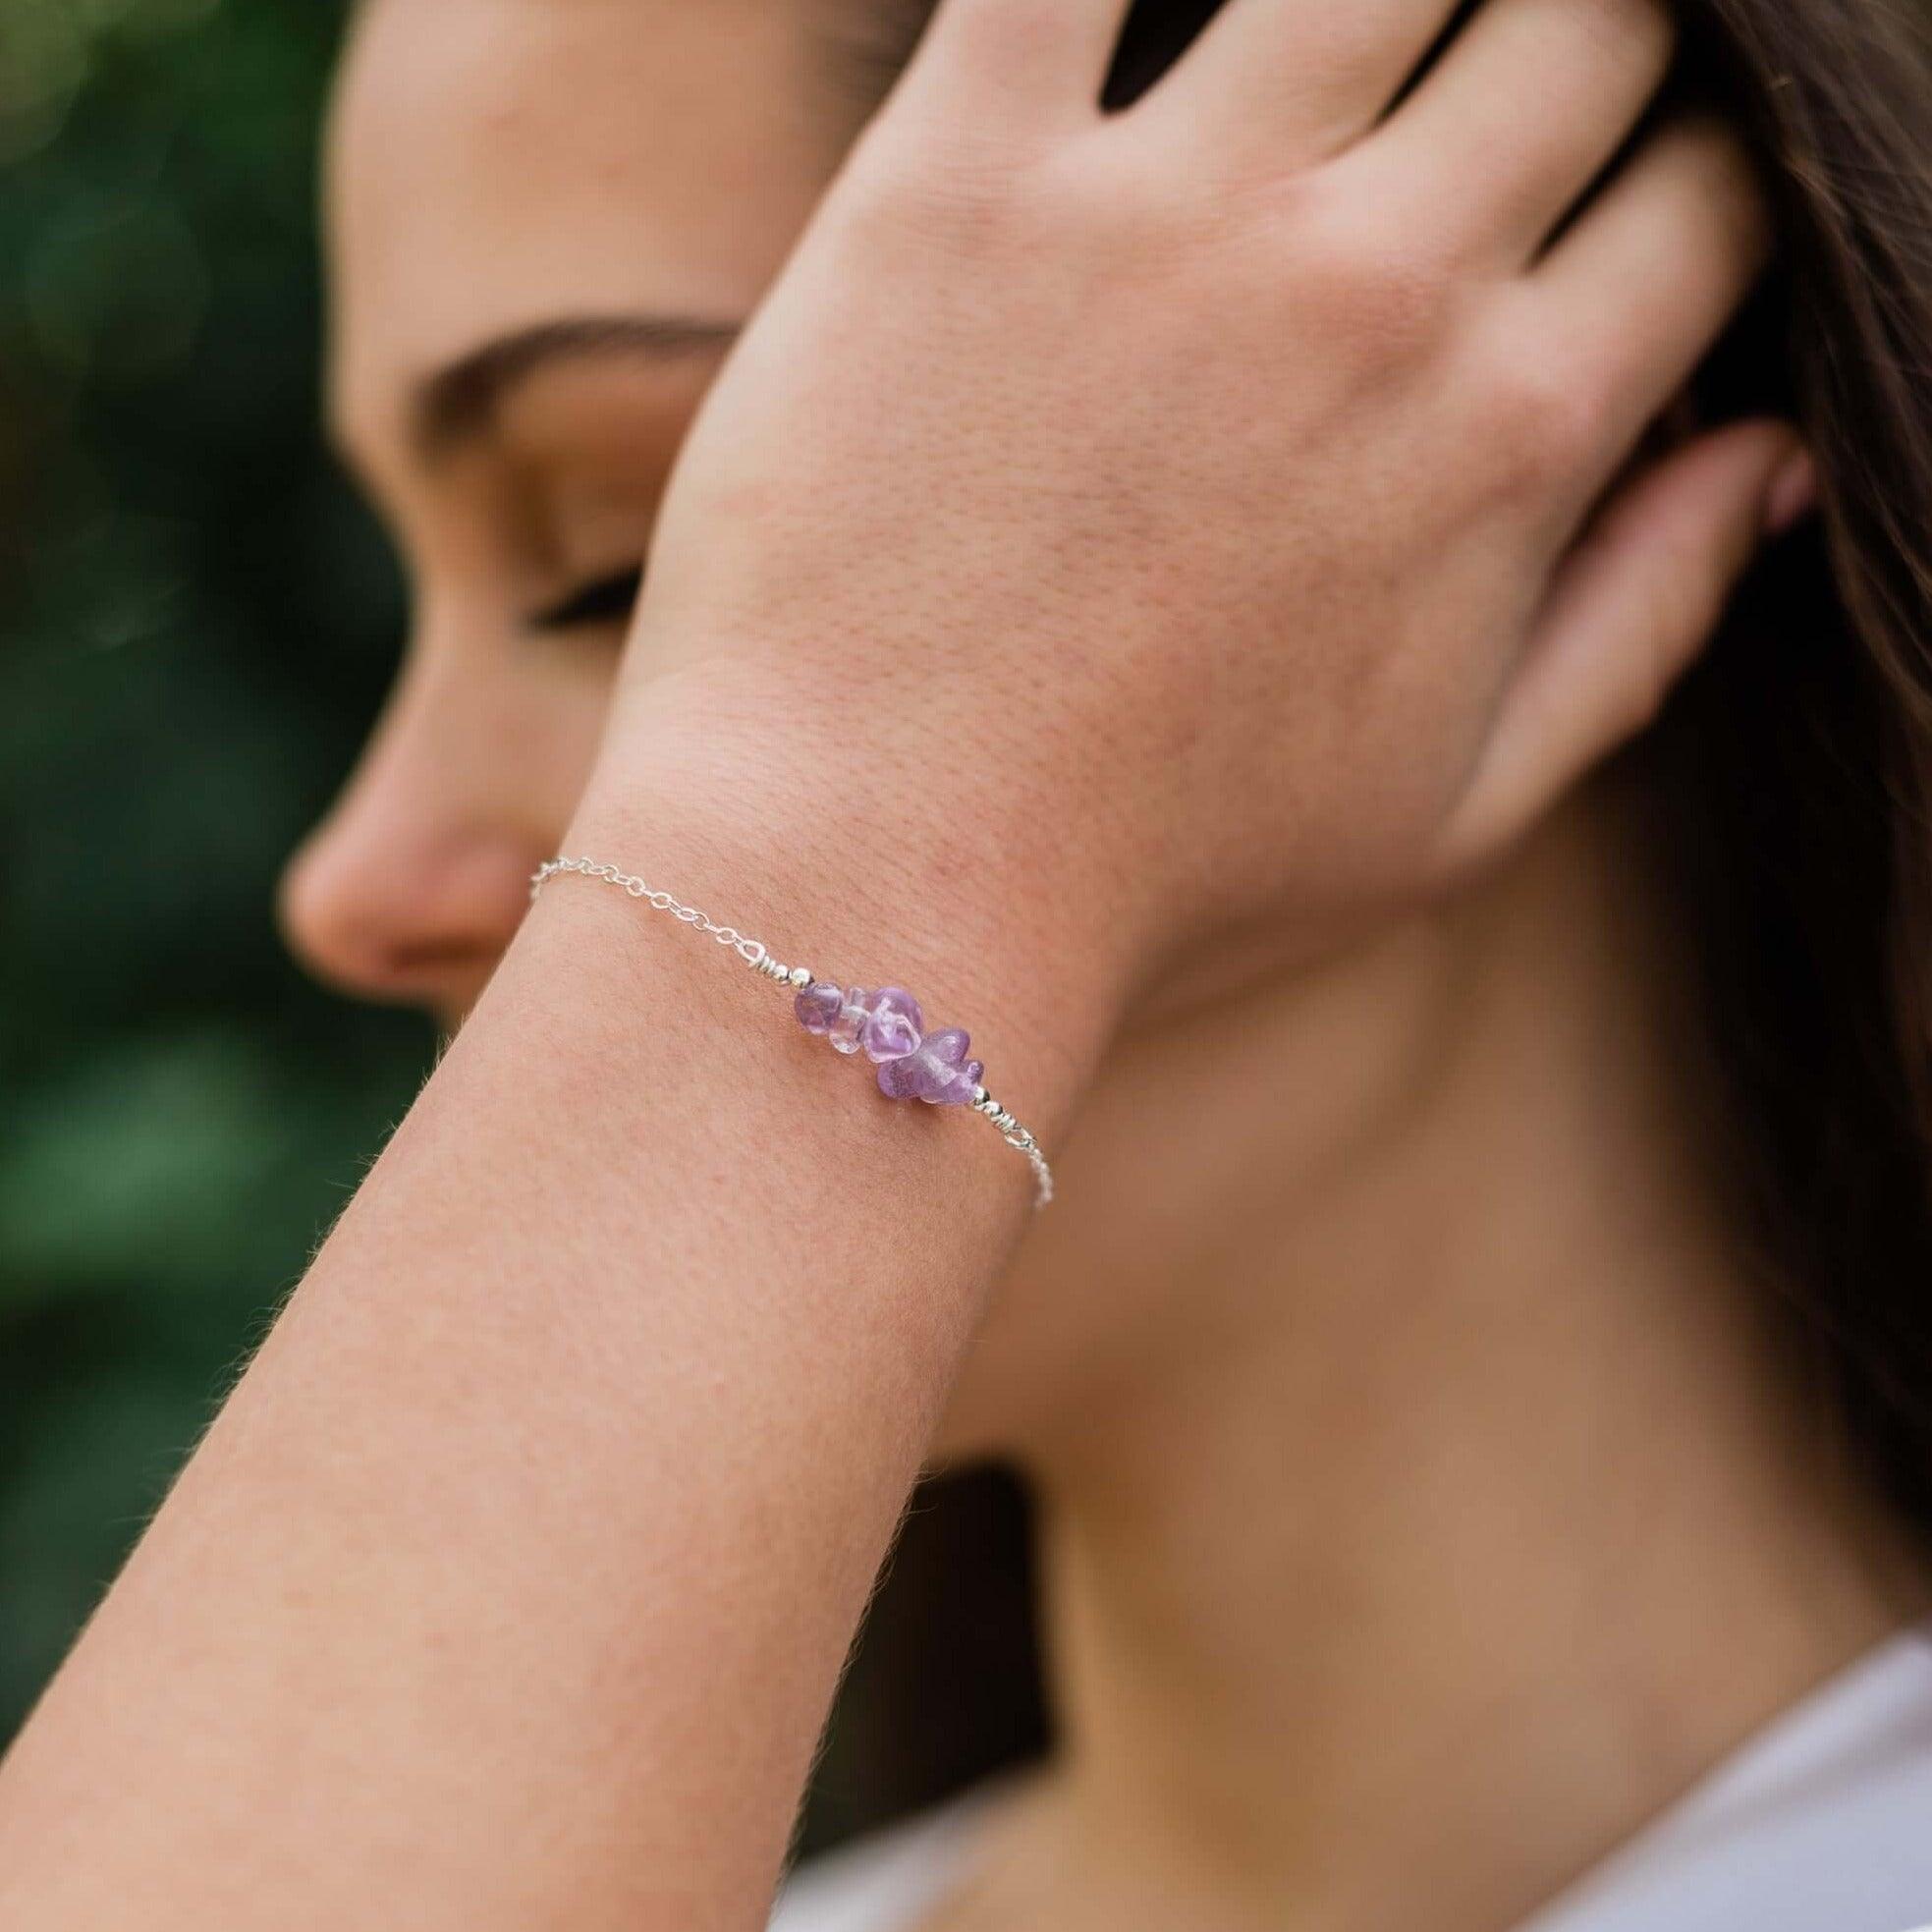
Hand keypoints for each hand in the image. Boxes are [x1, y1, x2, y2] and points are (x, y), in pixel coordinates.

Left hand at [594, 0, 1795, 1031]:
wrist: (876, 877)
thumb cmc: (1158, 878)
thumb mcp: (1453, 816)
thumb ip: (1641, 625)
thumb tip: (1777, 457)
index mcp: (1511, 431)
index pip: (1707, 195)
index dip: (1691, 186)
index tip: (1611, 223)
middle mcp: (1373, 284)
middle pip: (1587, 25)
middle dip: (1579, 53)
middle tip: (1485, 117)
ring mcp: (1164, 213)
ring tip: (1342, 62)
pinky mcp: (958, 179)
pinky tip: (1134, 13)